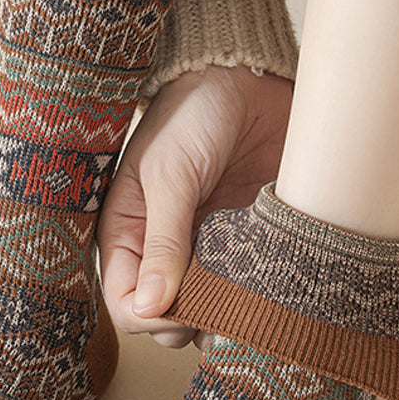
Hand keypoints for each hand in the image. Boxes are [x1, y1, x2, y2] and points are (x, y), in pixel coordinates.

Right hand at [97, 64, 292, 346]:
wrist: (248, 78)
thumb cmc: (193, 113)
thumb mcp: (170, 175)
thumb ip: (163, 241)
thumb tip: (151, 307)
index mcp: (129, 235)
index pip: (127, 305)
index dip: (153, 317)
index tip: (184, 306)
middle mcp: (164, 251)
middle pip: (169, 321)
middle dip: (194, 319)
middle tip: (223, 294)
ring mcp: (207, 251)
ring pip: (212, 311)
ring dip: (231, 311)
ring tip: (249, 288)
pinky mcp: (246, 244)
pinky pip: (249, 288)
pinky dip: (260, 292)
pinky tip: (271, 276)